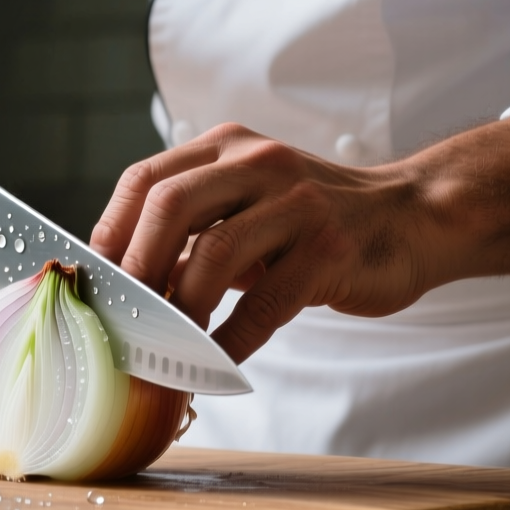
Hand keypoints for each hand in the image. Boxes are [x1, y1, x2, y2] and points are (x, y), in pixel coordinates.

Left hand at [89, 119, 509, 362]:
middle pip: (169, 207)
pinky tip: (217, 361)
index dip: (112, 232)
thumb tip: (119, 275)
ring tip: (166, 347)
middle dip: (137, 270)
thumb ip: (192, 224)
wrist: (410, 219)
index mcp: (227, 148)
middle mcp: (259, 164)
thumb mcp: (246, 202)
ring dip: (180, 311)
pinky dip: (232, 338)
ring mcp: (298, 205)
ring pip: (215, 254)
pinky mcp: (330, 250)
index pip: (146, 180)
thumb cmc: (311, 221)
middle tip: (125, 318)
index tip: (99, 282)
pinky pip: (266, 301)